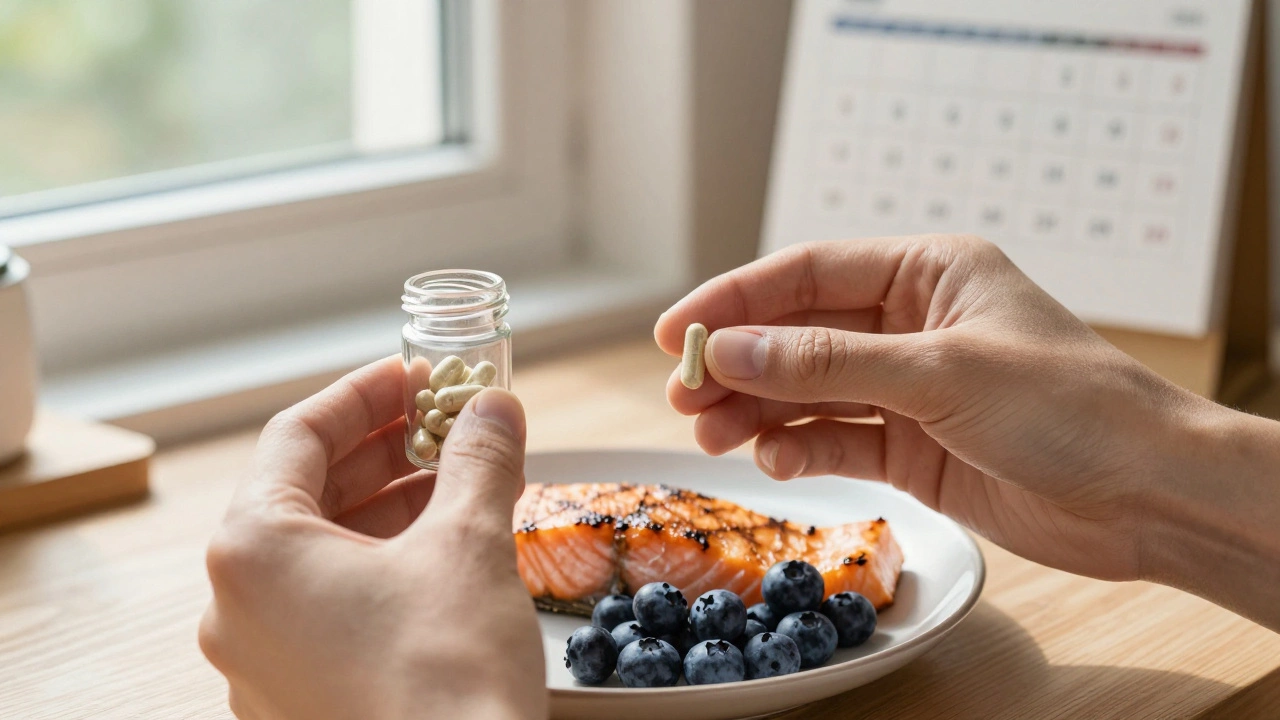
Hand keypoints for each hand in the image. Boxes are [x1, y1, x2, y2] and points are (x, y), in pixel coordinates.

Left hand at [198, 357, 545, 719]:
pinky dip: (381, 567)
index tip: (417, 375)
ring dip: (390, 509)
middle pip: (307, 494)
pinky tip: (444, 555)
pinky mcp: (298, 700)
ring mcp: (262, 662)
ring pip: (321, 554)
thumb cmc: (446, 679)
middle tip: (447, 424)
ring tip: (460, 485)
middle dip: (385, 452)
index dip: (366, 394)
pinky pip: (330, 607)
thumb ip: (478, 460)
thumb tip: (494, 408)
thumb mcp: (471, 543)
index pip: (298, 435)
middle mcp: (238, 607)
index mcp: (254, 552)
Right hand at [654, 236, 1279, 629]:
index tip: (678, 331)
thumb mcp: (941, 372)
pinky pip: (835, 439)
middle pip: (797, 335)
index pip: (807, 274)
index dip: (735, 300)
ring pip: (808, 391)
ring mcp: (908, 389)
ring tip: (710, 433)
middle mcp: (910, 324)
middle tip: (683, 393)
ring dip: (756, 410)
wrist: (1146, 495)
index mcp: (927, 272)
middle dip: (739, 362)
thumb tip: (734, 351)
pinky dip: (798, 449)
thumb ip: (829, 363)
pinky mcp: (912, 448)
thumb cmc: (1069, 407)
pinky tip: (773, 461)